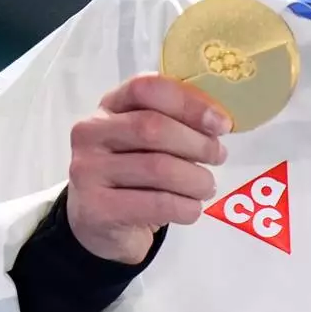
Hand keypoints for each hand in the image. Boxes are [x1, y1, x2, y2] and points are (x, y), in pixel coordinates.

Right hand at [67, 73, 231, 263]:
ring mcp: (88, 172)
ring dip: (196, 180)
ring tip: (206, 187)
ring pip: (159, 168)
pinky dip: (186, 207)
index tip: (221, 123)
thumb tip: (217, 122)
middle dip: (198, 144)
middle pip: (153, 127)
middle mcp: (91, 133)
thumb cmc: (132, 173)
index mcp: (109, 107)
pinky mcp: (97, 210)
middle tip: (218, 157)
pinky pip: (158, 204)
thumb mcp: (145, 141)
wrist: (94, 223)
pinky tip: (191, 209)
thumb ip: (174, 122)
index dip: (189, 102)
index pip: (146, 88)